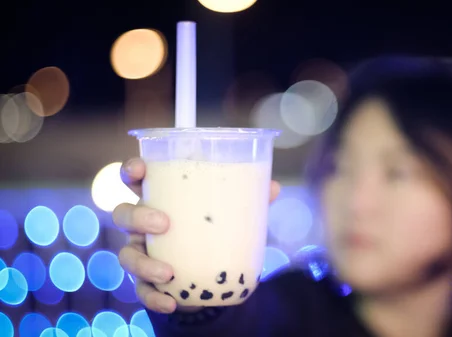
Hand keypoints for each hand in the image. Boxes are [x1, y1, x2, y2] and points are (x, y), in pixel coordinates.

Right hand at [112, 158, 280, 313]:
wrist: (212, 275)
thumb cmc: (214, 230)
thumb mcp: (231, 213)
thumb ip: (248, 199)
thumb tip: (273, 187)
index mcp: (160, 198)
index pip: (136, 179)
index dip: (132, 171)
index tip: (139, 170)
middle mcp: (143, 224)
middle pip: (124, 214)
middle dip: (137, 217)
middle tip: (164, 223)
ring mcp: (143, 253)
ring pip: (127, 255)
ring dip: (143, 264)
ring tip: (169, 273)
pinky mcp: (148, 282)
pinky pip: (142, 291)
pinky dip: (153, 298)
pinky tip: (170, 302)